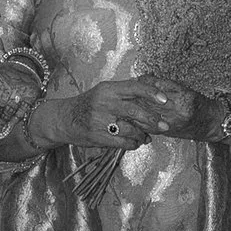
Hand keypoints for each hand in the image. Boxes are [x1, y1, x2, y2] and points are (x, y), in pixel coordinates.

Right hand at [41, 76, 184, 152]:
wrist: (65, 118)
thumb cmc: (89, 104)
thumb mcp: (104, 92)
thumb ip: (125, 93)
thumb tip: (153, 96)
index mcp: (108, 89)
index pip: (134, 87)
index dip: (151, 93)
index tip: (165, 100)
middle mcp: (104, 103)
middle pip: (134, 111)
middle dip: (152, 120)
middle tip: (164, 126)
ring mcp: (100, 120)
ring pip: (130, 129)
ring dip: (142, 135)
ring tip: (146, 137)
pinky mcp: (97, 136)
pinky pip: (122, 142)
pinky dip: (132, 144)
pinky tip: (135, 142)